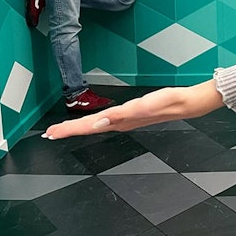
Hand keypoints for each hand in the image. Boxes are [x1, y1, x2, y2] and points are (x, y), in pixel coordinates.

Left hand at [41, 80, 224, 139]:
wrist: (186, 103)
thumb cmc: (169, 102)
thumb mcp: (146, 105)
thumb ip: (123, 114)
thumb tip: (100, 122)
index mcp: (120, 120)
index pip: (89, 126)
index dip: (69, 130)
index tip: (52, 133)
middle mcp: (119, 122)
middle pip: (88, 128)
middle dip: (68, 131)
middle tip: (49, 133)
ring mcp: (124, 120)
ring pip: (95, 126)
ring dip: (77, 128)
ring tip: (62, 130)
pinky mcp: (130, 115)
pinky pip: (105, 122)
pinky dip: (92, 123)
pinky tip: (91, 123)